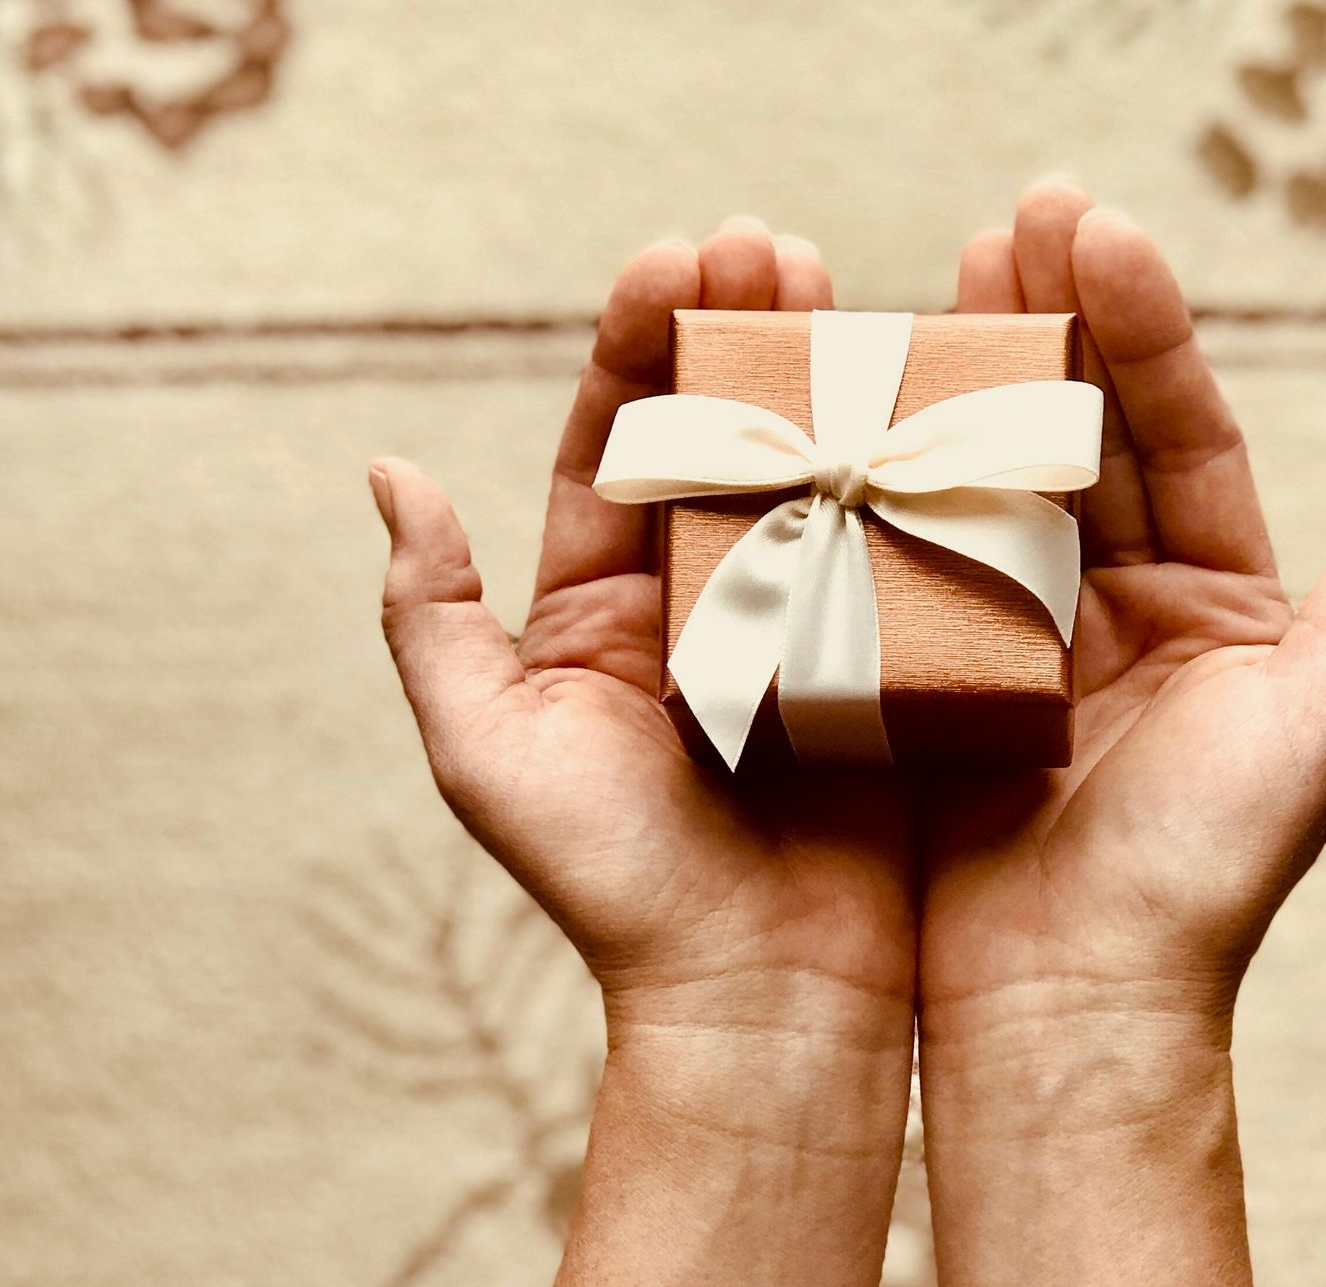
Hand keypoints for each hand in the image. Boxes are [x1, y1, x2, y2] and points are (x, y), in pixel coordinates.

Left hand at [370, 219, 915, 1286]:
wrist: (762, 997)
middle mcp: (708, 598)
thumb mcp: (489, 751)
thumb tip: (389, 472)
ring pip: (817, 473)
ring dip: (832, 377)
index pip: (617, 445)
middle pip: (722, 437)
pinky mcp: (894, 658)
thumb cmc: (615, 884)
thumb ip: (435, 618)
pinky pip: (903, 544)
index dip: (640, 348)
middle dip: (741, 333)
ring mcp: (808, 622)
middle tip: (772, 248)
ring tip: (851, 289)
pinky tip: (935, 394)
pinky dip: (914, 468)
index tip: (675, 260)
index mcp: (605, 605)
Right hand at [916, 180, 1325, 1286]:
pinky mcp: (932, 675)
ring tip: (937, 273)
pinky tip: (857, 400)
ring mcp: (1016, 635)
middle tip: (1011, 218)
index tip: (1095, 230)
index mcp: (1212, 602)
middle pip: (1080, 435)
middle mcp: (1116, 604)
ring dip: (965, 377)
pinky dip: (889, 479)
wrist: (1070, 1006)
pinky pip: (911, 557)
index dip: (1142, 329)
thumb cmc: (1205, 880)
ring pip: (992, 479)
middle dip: (1048, 321)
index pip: (1178, 434)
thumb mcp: (1316, 727)